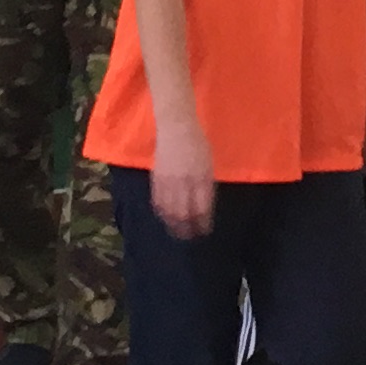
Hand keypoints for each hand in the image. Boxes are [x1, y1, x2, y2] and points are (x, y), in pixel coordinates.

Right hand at [151, 121, 215, 240]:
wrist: (176, 127)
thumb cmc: (198, 143)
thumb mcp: (209, 165)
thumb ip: (206, 186)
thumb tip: (203, 207)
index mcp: (201, 178)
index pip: (201, 209)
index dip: (202, 224)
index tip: (204, 231)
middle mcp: (184, 182)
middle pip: (184, 214)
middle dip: (188, 229)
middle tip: (190, 237)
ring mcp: (169, 181)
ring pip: (169, 211)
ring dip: (174, 225)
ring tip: (177, 233)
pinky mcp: (157, 179)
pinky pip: (158, 201)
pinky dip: (162, 213)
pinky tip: (165, 218)